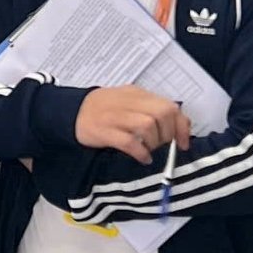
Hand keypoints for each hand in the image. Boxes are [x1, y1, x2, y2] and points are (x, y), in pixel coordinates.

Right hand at [74, 86, 191, 163]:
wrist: (70, 111)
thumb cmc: (103, 110)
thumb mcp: (129, 102)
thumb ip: (151, 110)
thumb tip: (178, 126)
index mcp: (137, 94)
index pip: (169, 106)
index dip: (181, 126)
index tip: (183, 143)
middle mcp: (128, 102)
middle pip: (162, 114)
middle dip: (168, 134)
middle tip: (163, 146)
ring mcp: (115, 116)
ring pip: (147, 125)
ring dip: (154, 143)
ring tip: (150, 151)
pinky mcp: (104, 131)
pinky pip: (129, 141)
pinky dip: (140, 152)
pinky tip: (142, 158)